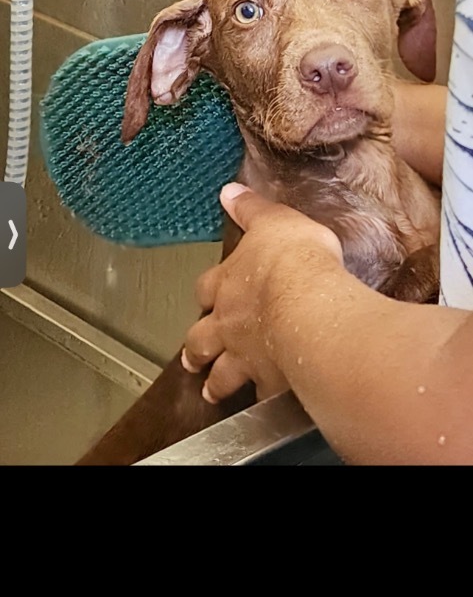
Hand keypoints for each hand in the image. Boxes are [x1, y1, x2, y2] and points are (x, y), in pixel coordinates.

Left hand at [182, 182, 343, 403]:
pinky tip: (264, 406)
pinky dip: (262, 400)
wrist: (308, 303)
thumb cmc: (293, 259)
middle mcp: (228, 323)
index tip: (204, 297)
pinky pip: (263, 394)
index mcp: (227, 282)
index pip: (206, 287)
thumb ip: (252, 209)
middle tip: (191, 359)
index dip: (205, 292)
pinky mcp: (270, 380)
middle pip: (202, 338)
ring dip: (216, 382)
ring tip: (210, 392)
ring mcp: (245, 356)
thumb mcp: (274, 220)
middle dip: (196, 348)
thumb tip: (229, 191)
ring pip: (222, 374)